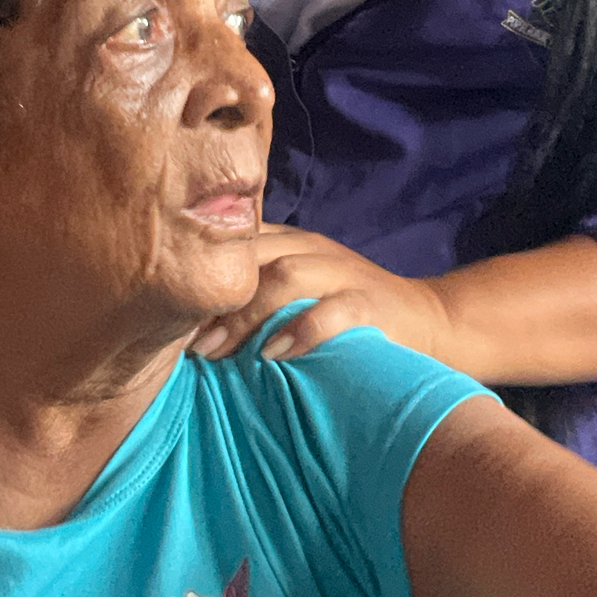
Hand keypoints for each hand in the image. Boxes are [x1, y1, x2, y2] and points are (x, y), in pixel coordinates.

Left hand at [193, 227, 446, 364]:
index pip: (235, 243)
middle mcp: (314, 249)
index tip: (166, 313)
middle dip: (213, 298)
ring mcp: (344, 274)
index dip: (198, 274)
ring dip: (246, 314)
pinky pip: (334, 311)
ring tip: (217, 351)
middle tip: (184, 341)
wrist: (430, 321)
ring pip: (286, 275)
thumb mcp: (301, 291)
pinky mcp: (371, 304)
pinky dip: (301, 331)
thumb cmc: (349, 313)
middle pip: (252, 255)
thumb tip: (189, 323)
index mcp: (292, 242)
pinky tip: (274, 354)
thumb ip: (256, 291)